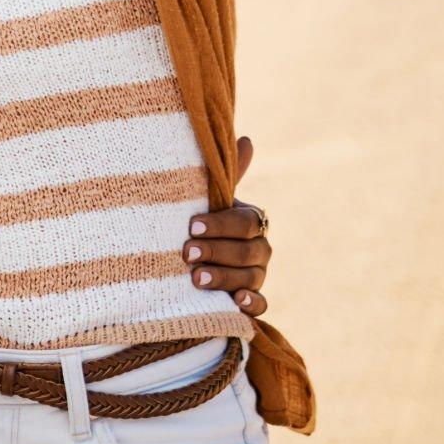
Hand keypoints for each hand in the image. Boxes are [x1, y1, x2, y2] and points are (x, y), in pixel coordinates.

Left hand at [181, 135, 272, 316]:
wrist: (182, 258)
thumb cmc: (194, 221)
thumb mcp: (205, 198)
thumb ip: (223, 175)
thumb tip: (248, 139)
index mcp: (250, 220)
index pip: (245, 221)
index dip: (220, 224)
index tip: (192, 226)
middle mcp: (259, 247)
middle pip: (250, 251)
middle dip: (218, 251)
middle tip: (187, 253)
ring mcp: (257, 275)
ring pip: (252, 277)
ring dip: (225, 278)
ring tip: (196, 278)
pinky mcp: (250, 301)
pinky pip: (261, 305)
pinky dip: (252, 303)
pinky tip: (236, 301)